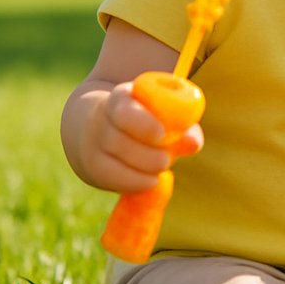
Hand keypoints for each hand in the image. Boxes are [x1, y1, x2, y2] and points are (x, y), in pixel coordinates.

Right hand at [81, 81, 204, 193]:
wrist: (101, 123)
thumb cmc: (144, 116)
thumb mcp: (162, 112)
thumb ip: (182, 125)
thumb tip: (192, 144)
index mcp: (120, 100)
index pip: (125, 111)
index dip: (143, 123)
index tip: (161, 134)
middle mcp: (100, 121)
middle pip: (117, 141)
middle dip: (145, 155)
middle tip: (166, 160)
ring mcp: (92, 145)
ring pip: (110, 163)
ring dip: (140, 171)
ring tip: (160, 170)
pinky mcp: (92, 167)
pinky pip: (109, 179)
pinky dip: (132, 183)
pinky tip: (149, 181)